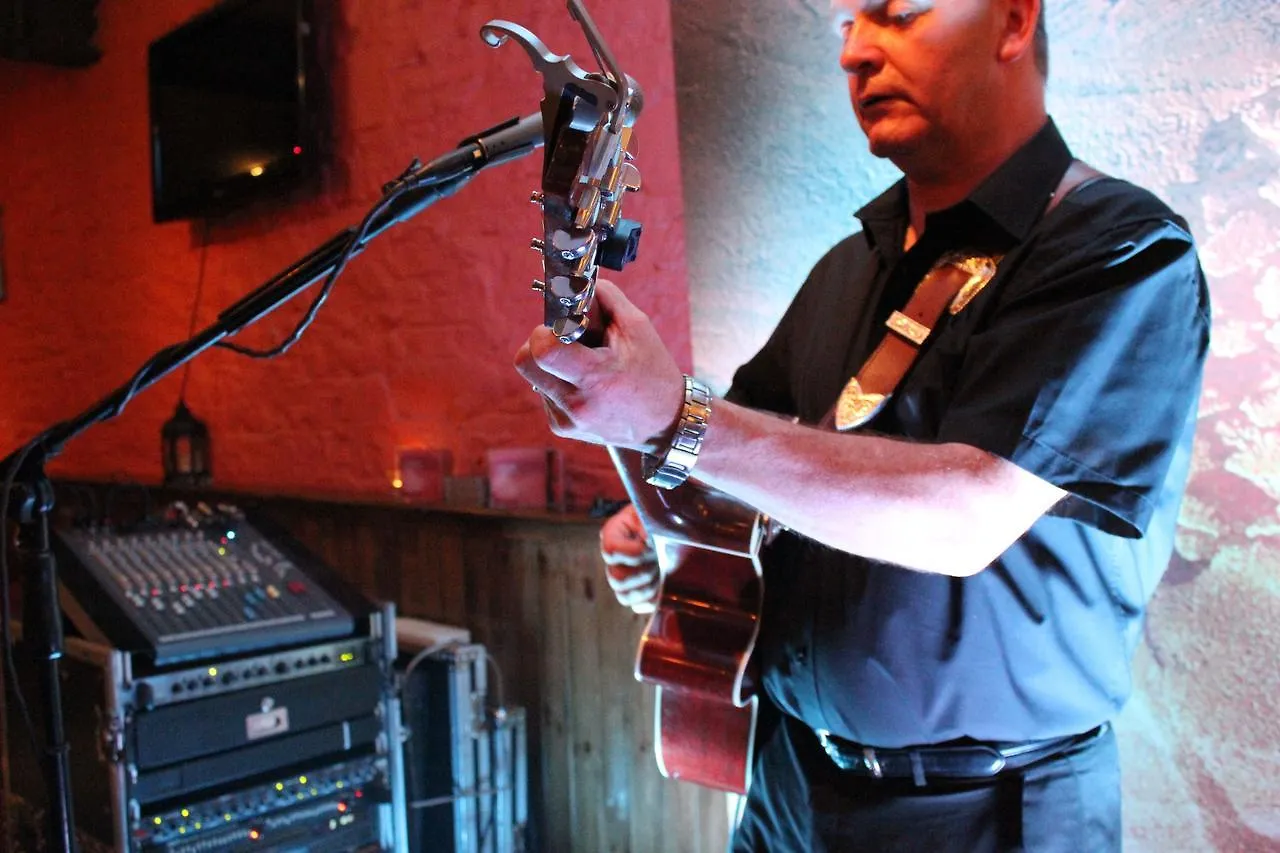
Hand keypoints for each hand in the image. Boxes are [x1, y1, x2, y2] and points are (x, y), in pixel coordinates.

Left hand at [513, 279, 684, 452]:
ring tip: (586, 368)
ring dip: (552, 365)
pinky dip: (560, 383)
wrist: (664, 424)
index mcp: (596, 377)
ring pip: (534, 376)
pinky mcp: (561, 427)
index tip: (562, 327)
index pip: (542, 349)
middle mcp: (576, 404)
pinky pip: (545, 393)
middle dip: (539, 344)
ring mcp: (566, 420)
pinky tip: (588, 386)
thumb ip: (604, 298)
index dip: (545, 331)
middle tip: (567, 343)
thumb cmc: (653, 372)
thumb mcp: (638, 327)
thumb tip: (573, 282)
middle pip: (525, 362)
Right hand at [600, 504, 659, 613]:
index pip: (610, 550)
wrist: (682, 530)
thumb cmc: (667, 517)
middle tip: (660, 559)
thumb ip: (649, 524)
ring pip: (624, 595)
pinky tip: (662, 587)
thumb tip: (647, 540)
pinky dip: (651, 600)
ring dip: (647, 587)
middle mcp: (615, 557)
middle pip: (617, 577)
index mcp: (614, 533)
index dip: (631, 552)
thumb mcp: (657, 514)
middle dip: (644, 571)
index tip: (651, 546)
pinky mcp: (639, 590)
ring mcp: (625, 576)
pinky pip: (638, 605)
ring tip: (661, 572)